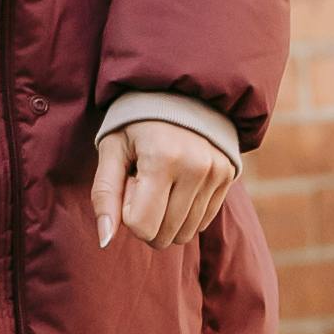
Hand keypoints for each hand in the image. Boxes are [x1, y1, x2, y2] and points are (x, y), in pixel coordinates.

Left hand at [90, 118, 235, 254]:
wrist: (178, 92)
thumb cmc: (135, 123)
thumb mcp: (110, 149)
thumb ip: (104, 195)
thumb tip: (105, 241)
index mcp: (162, 158)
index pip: (142, 226)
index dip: (127, 214)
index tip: (129, 185)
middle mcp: (196, 167)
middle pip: (164, 236)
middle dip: (146, 220)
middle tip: (143, 184)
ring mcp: (216, 173)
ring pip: (185, 234)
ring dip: (166, 219)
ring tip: (161, 182)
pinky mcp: (228, 176)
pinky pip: (203, 222)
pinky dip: (185, 213)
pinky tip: (178, 184)